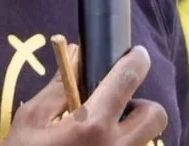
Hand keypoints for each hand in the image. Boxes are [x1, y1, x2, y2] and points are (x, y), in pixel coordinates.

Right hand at [3, 44, 166, 145]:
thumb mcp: (32, 119)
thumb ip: (58, 85)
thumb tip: (74, 52)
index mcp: (92, 125)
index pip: (126, 80)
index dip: (136, 60)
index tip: (138, 53)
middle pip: (156, 116)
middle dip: (143, 103)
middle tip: (118, 104)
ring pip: (147, 141)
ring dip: (133, 130)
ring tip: (103, 132)